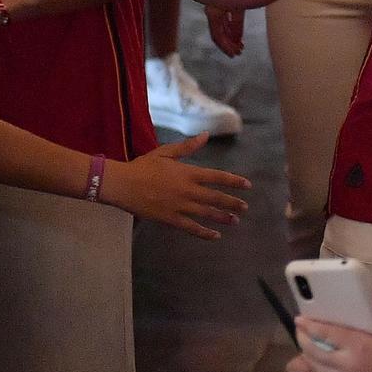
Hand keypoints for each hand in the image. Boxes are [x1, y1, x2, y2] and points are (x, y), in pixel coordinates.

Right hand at [108, 134, 250, 238]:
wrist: (123, 184)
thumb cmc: (143, 166)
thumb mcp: (165, 152)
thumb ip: (187, 146)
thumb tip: (205, 136)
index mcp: (188, 172)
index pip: (217, 176)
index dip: (234, 181)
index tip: (247, 185)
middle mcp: (188, 190)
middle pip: (216, 197)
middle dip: (232, 203)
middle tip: (245, 207)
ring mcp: (180, 206)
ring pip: (207, 213)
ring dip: (223, 218)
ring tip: (235, 221)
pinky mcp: (171, 219)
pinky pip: (191, 228)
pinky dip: (204, 233)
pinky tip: (215, 236)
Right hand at [205, 5, 244, 56]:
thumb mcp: (239, 8)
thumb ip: (237, 25)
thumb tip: (237, 41)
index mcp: (213, 13)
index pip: (217, 36)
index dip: (225, 48)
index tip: (233, 55)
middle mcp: (211, 11)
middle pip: (219, 33)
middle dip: (229, 44)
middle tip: (239, 52)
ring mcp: (215, 7)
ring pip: (221, 27)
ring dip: (231, 38)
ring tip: (240, 45)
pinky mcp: (220, 4)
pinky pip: (224, 20)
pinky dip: (231, 29)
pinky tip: (238, 35)